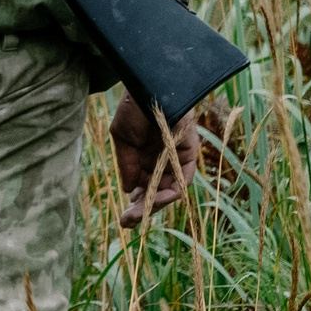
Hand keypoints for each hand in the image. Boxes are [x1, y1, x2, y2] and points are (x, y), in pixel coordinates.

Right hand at [111, 93, 201, 228]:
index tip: (124, 219)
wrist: (149, 89)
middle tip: (129, 221)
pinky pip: (183, 179)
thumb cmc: (133, 109)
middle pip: (155, 194)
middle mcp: (159, 162)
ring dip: (156, 204)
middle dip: (143, 210)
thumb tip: (128, 191)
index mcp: (142, 159)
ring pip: (168, 191)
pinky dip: (172, 191)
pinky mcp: (188, 154)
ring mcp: (173, 159)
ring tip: (141, 212)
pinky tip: (158, 197)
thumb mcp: (122, 139)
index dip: (134, 205)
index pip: (141, 189)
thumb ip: (127, 165)